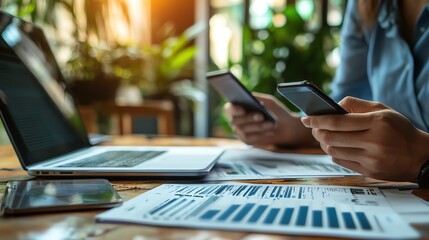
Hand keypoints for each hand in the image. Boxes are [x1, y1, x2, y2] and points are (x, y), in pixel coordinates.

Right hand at [224, 92, 315, 146]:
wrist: (285, 126)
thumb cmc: (275, 111)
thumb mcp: (268, 101)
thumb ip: (258, 98)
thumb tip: (250, 97)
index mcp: (237, 107)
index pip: (228, 109)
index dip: (233, 109)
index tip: (242, 110)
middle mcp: (236, 120)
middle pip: (235, 120)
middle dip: (248, 118)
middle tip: (261, 116)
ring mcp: (240, 131)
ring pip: (243, 130)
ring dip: (258, 127)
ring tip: (271, 124)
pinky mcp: (247, 140)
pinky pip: (250, 139)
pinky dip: (261, 135)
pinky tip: (270, 132)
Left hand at [301, 97, 428, 181]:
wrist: (419, 156)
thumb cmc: (398, 129)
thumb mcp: (383, 109)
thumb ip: (356, 105)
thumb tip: (332, 106)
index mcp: (377, 122)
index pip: (338, 122)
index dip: (317, 120)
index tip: (306, 118)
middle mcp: (374, 142)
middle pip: (331, 138)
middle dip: (317, 132)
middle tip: (313, 127)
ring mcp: (371, 159)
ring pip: (333, 151)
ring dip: (323, 143)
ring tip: (323, 136)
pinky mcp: (369, 172)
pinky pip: (341, 162)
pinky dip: (333, 153)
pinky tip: (336, 147)